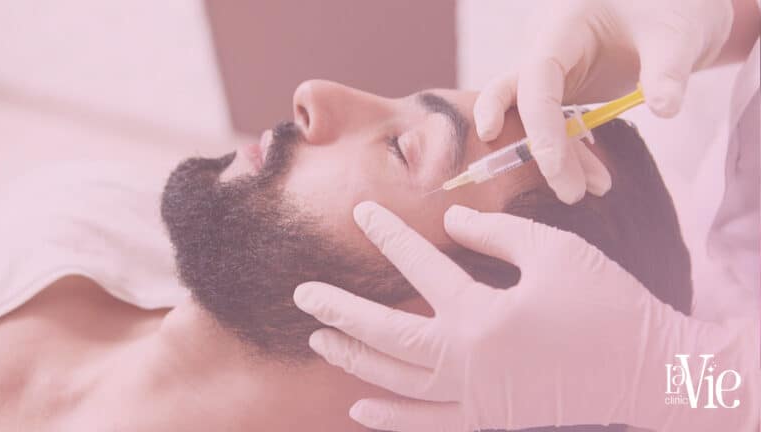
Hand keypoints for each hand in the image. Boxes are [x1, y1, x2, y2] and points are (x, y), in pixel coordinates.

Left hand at [294, 202, 758, 430]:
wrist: (650, 372)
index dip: (387, 234)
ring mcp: (474, 399)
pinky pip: (426, 426)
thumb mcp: (555, 252)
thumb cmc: (608, 304)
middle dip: (340, 311)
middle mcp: (466, 363)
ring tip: (319, 341)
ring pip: (395, 384)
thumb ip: (495, 234)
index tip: (360, 211)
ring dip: (353, 361)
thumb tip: (449, 220)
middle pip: (385, 337)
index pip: (418, 267)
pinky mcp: (489, 422)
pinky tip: (361, 407)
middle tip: (303, 294)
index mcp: (481, 316)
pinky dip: (390, 418)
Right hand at [473, 0, 734, 203]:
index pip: (537, 75)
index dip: (537, 122)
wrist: (671, 7)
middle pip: (516, 99)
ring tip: (596, 188)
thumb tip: (665, 110)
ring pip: (531, 118)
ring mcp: (549, 71)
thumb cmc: (671, 8)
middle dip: (537, 148)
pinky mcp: (560, 89)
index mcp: (563, 25)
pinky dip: (570, 151)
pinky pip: (552, 125)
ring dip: (557, 156)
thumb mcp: (677, 35)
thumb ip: (668, 70)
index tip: (552, 166)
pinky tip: (595, 178)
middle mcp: (544, 47)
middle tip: (570, 193)